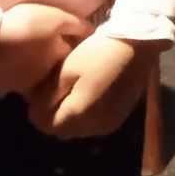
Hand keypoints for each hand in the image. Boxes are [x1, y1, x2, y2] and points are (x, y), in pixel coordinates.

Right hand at [0, 2, 91, 97]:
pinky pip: (15, 84)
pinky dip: (16, 77)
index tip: (69, 46)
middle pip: (54, 71)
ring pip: (35, 80)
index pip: (72, 59)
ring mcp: (23, 85)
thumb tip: (93, 32)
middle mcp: (45, 77)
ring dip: (35, 73)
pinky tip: (11, 66)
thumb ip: (76, 25)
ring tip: (29, 61)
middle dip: (54, 65)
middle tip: (48, 53)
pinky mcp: (5, 87)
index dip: (71, 51)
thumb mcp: (55, 17)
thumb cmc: (24, 24)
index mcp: (59, 59)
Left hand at [30, 35, 149, 138]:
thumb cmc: (98, 52)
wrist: (138, 44)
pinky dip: (86, 116)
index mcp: (79, 115)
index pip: (46, 125)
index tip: (37, 94)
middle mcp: (95, 127)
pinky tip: (88, 97)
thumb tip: (36, 110)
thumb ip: (48, 95)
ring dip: (70, 118)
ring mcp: (110, 123)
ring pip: (78, 130)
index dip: (37, 112)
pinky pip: (94, 125)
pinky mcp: (120, 117)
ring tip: (69, 94)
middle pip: (62, 131)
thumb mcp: (67, 70)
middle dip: (53, 116)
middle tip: (51, 93)